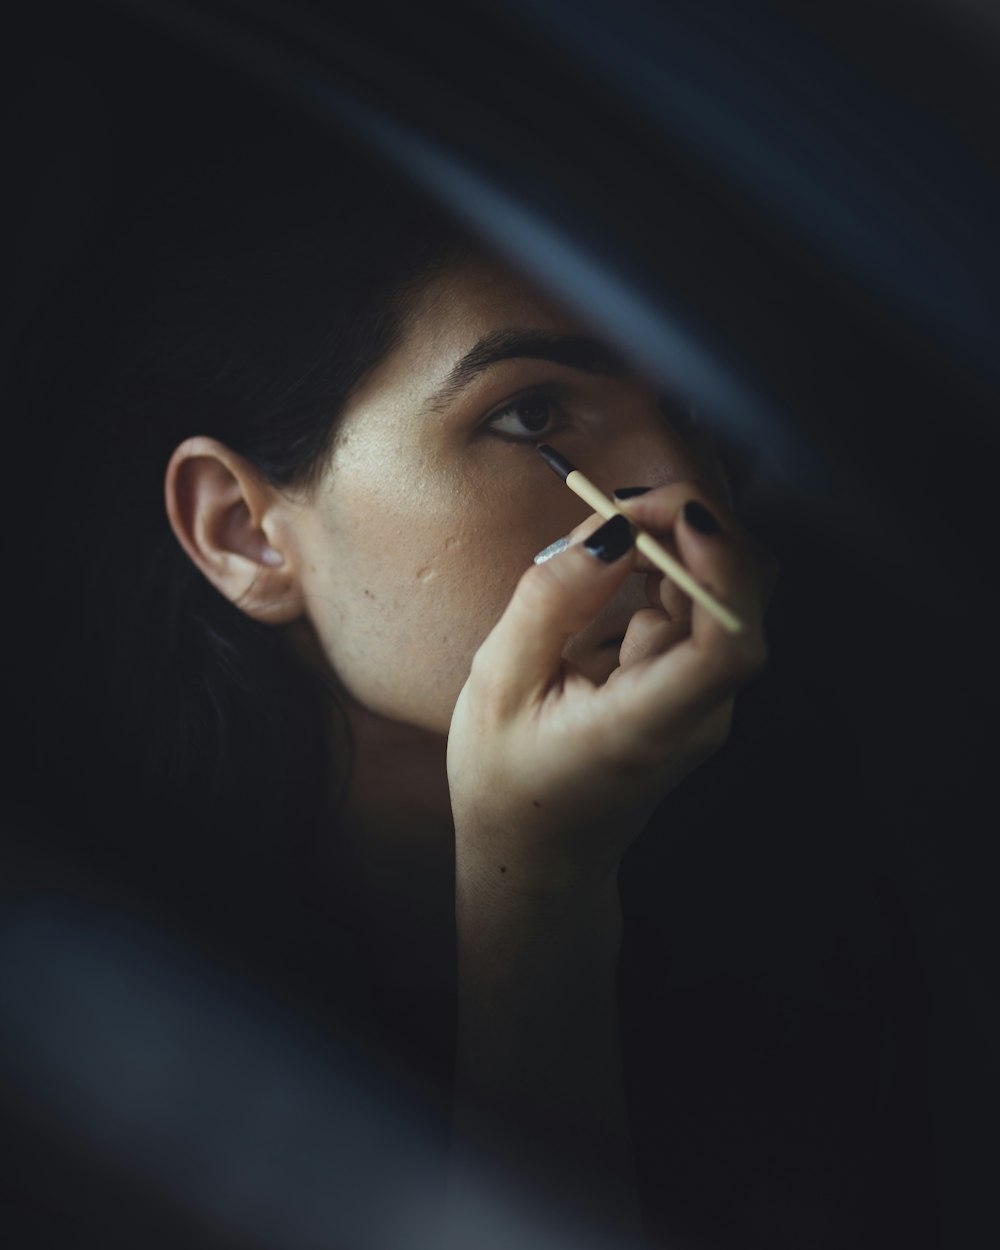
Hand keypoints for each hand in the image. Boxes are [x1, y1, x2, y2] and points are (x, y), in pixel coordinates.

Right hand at [446, 481, 774, 904]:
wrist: (538, 851)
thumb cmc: (507, 777)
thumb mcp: (498, 683)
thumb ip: (551, 602)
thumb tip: (611, 527)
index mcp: (648, 725)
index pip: (730, 645)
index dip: (720, 565)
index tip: (673, 514)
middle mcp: (699, 715)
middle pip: (743, 602)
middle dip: (691, 531)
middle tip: (617, 508)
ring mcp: (706, 704)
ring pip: (729, 597)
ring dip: (678, 547)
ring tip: (603, 542)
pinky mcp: (696, 689)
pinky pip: (703, 613)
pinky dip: (668, 573)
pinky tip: (614, 579)